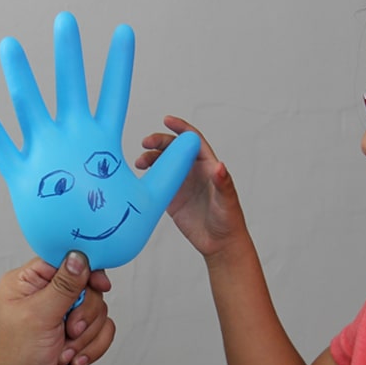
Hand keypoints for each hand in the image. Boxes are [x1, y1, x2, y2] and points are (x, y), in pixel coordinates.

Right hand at [0, 12, 199, 269]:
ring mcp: (45, 155)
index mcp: (103, 143)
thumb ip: (170, 169)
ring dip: (20, 77)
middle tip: (66, 19)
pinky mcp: (22, 178)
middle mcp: (72, 140)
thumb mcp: (151, 201)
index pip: (115, 94)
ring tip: (10, 44)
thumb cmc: (116, 232)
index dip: (120, 64)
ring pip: (30, 108)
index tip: (124, 31)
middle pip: (70, 88)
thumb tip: (195, 140)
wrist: (85, 260)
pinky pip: (3, 150)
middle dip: (68, 55)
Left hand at [0, 250, 113, 364]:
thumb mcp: (38, 316)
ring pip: (99, 309)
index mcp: (27, 282)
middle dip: (83, 313)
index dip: (83, 269)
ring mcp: (64, 316)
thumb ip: (64, 285)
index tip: (97, 282)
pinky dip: (92, 348)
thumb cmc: (15, 359)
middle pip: (88, 285)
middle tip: (69, 329)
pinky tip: (72, 360)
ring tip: (64, 350)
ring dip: (85, 336)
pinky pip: (104, 330)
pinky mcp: (79, 335)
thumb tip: (80, 257)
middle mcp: (47, 296)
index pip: (62, 260)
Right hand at [136, 115, 246, 257]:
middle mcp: (193, 171)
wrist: (219, 243)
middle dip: (159, 142)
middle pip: (173, 148)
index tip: (167, 120)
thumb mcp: (227, 200)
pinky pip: (156, 181)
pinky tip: (137, 176)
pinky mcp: (171, 197)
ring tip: (140, 162)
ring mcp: (181, 183)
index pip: (192, 141)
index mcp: (207, 166)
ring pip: (162, 163)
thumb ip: (223, 183)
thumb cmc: (228, 220)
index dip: (181, 129)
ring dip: (150, 158)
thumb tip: (220, 166)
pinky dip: (147, 175)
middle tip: (146, 142)